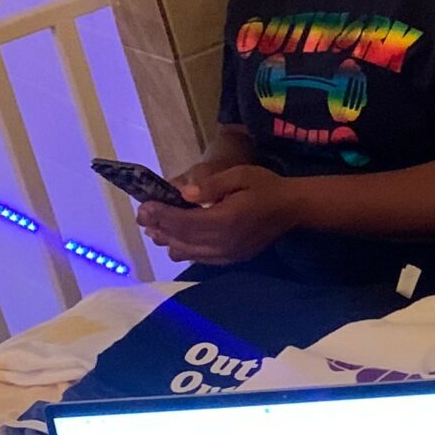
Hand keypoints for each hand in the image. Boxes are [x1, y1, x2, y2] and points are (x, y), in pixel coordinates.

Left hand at [137, 164, 295, 265]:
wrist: (292, 208)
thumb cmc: (265, 186)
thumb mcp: (239, 175)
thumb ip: (211, 185)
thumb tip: (184, 194)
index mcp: (226, 219)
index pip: (185, 221)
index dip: (162, 214)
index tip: (145, 206)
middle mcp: (225, 241)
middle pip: (183, 239)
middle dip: (160, 228)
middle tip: (143, 217)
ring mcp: (229, 253)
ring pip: (189, 252)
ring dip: (169, 241)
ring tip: (154, 230)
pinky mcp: (232, 258)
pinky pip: (202, 259)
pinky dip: (185, 251)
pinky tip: (175, 242)